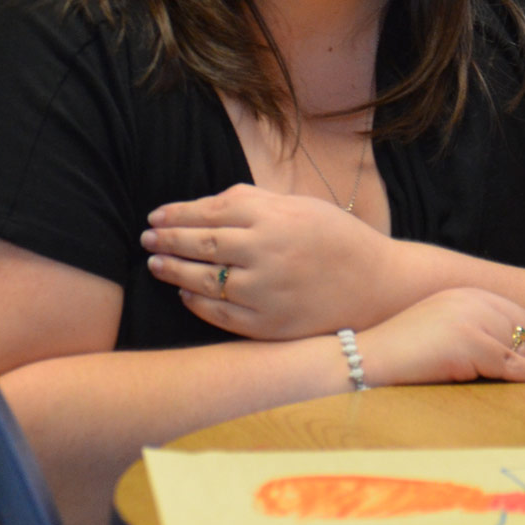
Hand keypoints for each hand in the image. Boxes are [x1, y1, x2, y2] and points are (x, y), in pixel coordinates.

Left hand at [144, 184, 392, 338]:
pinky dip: (197, 303)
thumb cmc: (338, 239)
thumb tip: (206, 204)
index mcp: (273, 216)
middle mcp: (265, 251)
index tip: (156, 216)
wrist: (378, 286)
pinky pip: (220, 314)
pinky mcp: (268, 324)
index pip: (210, 212)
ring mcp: (265, 291)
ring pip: (203, 280)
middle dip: (167, 240)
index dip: (177, 214)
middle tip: (147, 239)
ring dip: (173, 271)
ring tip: (155, 265)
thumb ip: (255, 201)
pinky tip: (185, 294)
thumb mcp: (301, 206)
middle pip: (200, 244)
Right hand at [358, 288, 524, 385]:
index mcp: (469, 296)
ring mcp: (473, 318)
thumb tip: (509, 359)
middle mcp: (474, 300)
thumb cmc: (400, 354)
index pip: (521, 317)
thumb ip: (475, 340)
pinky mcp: (469, 341)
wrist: (365, 357)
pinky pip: (511, 364)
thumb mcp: (444, 338)